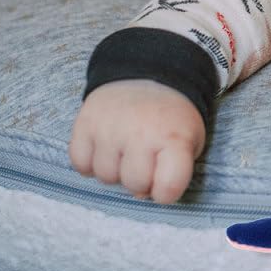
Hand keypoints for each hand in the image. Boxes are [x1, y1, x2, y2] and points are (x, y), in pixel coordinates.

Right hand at [69, 80, 206, 203]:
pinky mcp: (84, 123)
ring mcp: (109, 128)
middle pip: (134, 184)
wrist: (149, 76)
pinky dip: (90, 162)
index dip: (166, 192)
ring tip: (126, 149)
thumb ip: (173, 171)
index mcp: (174, 138)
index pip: (168, 188)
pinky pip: (80, 164)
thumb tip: (141, 194)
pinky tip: (105, 147)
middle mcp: (140, 133)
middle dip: (141, 178)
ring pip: (105, 177)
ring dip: (115, 170)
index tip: (166, 181)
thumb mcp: (189, 141)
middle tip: (146, 157)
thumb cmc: (171, 119)